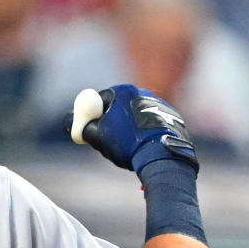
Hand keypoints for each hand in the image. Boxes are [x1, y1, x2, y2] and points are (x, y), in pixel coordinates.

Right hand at [69, 84, 196, 172]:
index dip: (92, 115)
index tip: (90, 129)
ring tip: (131, 146)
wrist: (161, 155)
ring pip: (137, 115)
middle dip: (112, 121)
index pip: (100, 100)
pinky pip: (153, 123)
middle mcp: (143, 92)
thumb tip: (75, 124)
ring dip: (130, 127)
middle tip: (109, 140)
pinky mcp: (173, 117)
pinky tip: (146, 146)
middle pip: (119, 106)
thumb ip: (84, 127)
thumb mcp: (98, 136)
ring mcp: (161, 104)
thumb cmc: (127, 143)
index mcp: (123, 91)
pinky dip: (147, 132)